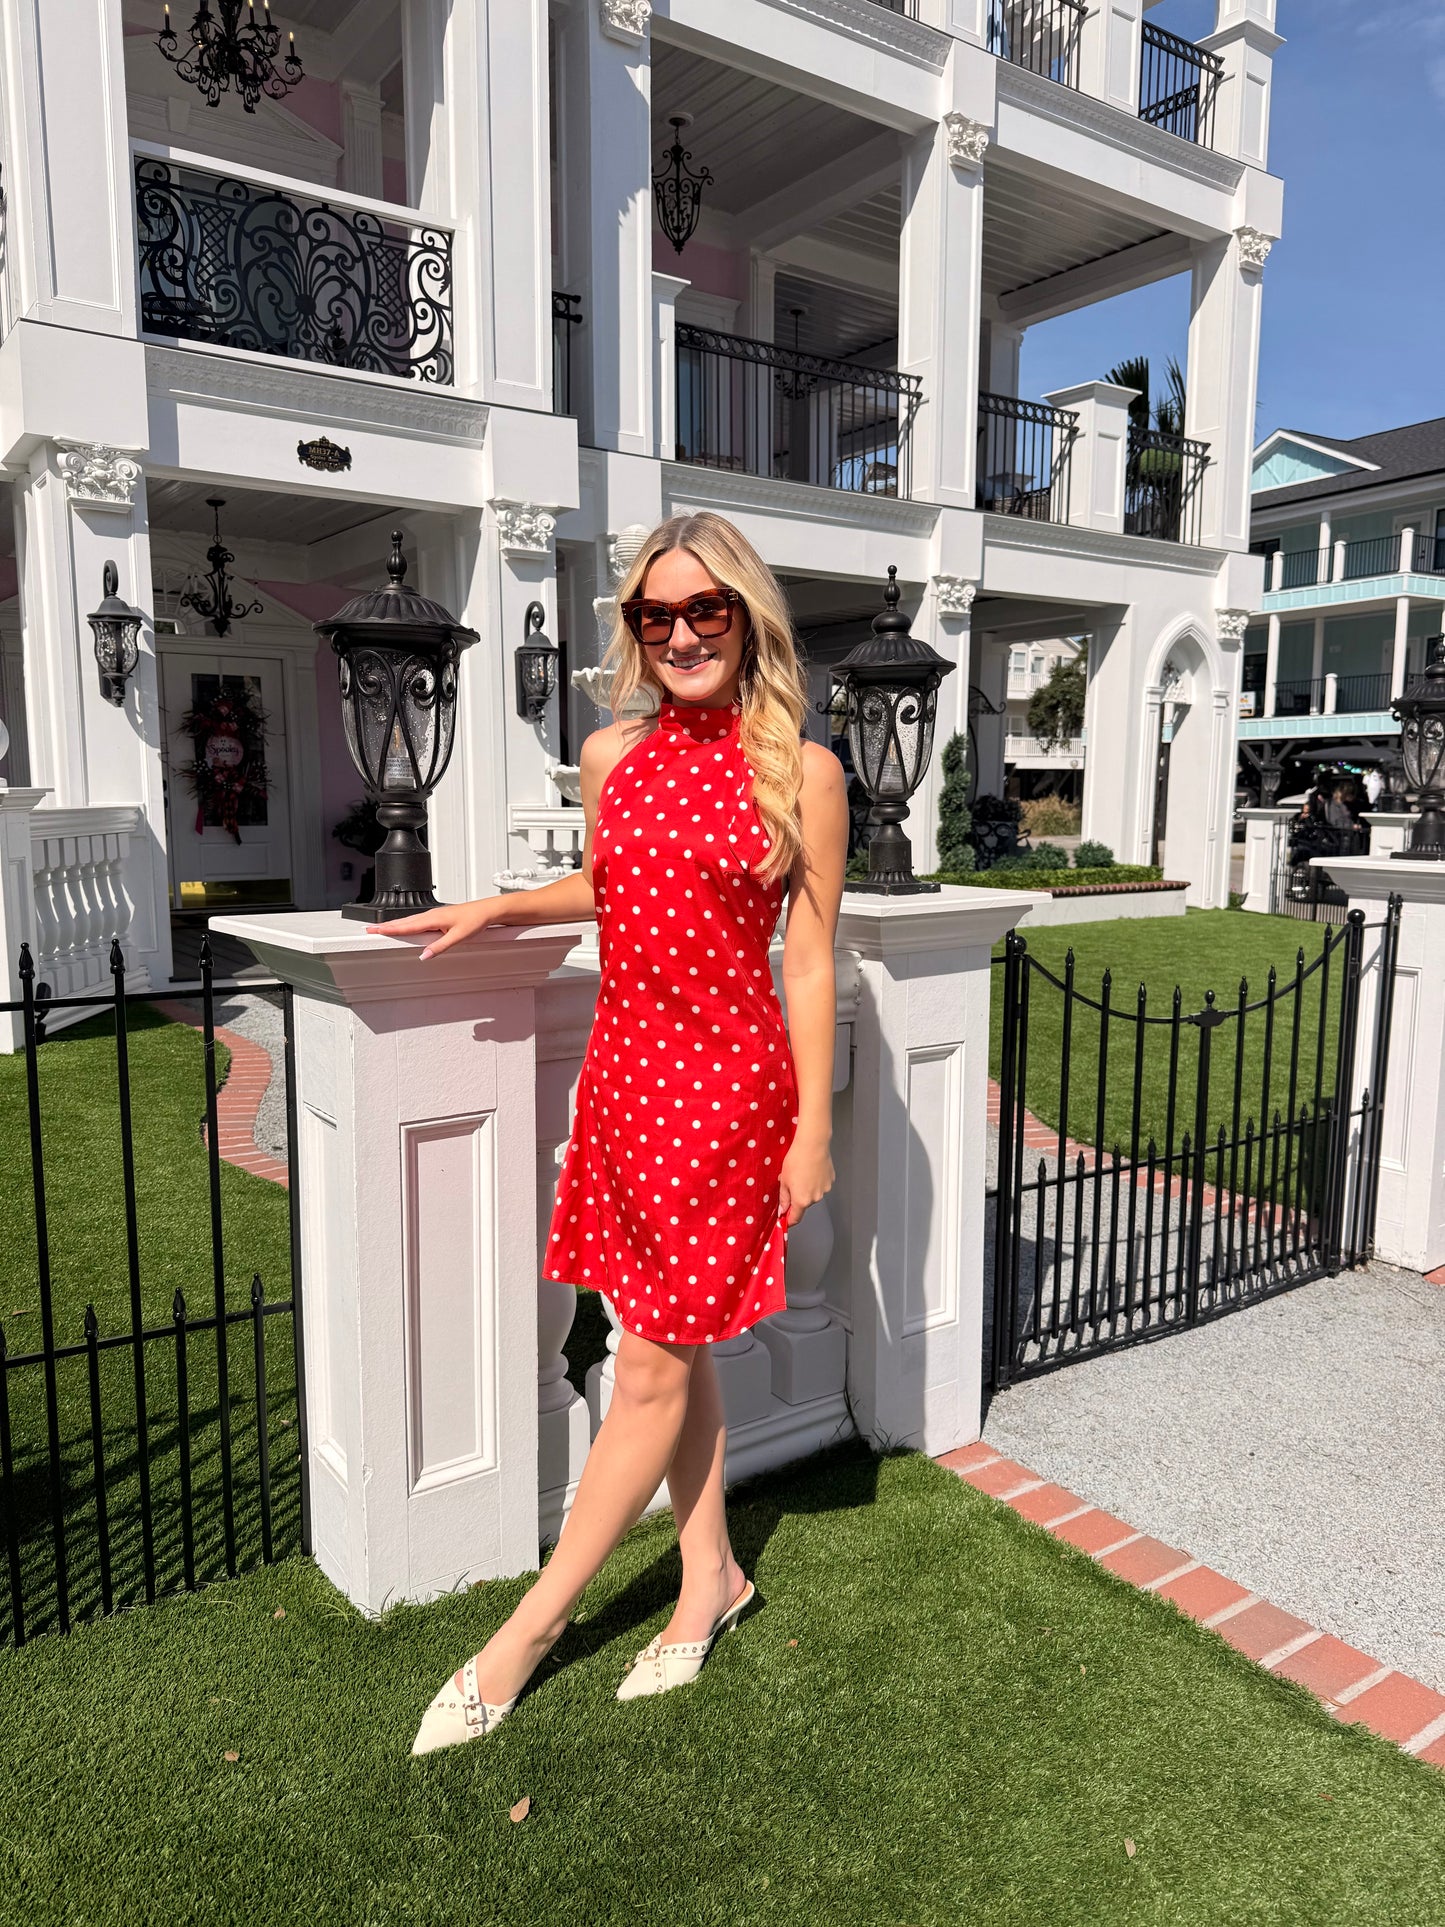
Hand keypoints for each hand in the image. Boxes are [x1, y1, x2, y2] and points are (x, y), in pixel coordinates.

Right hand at [365, 898, 502, 960]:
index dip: (389, 929)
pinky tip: (404, 927)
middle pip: (403, 922)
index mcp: (433, 918)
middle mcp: (431, 915)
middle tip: (369, 929)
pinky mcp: (438, 918)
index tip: (375, 930)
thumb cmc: (476, 920)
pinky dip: (406, 924)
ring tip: (381, 929)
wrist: (487, 911)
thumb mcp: (458, 936)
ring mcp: (434, 916)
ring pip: (409, 921)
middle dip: (385, 926)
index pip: (406, 926)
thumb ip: (440, 946)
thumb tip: (425, 955)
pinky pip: (417, 921)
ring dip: (394, 925)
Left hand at [778, 1129, 833, 1227]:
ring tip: (802, 1174)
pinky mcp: (830, 1181)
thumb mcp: (784, 1180)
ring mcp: (824, 1190)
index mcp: (802, 1200)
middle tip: (791, 1184)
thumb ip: (784, 1197)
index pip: (795, 1218)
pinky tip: (810, 1170)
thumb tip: (783, 1209)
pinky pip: (820, 1186)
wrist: (813, 1144)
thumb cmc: (797, 1159)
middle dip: (797, 1198)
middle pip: (804, 1204)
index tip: (784, 1217)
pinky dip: (815, 1182)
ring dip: (807, 1189)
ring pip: (813, 1195)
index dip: (788, 1219)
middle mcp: (815, 1198)